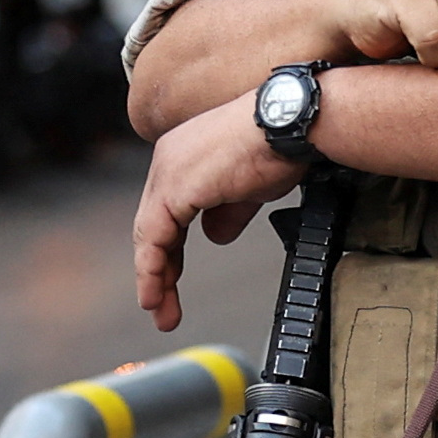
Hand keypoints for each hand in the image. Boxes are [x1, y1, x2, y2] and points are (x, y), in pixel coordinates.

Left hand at [130, 102, 303, 328]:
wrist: (288, 126)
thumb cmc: (278, 146)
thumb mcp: (248, 188)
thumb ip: (227, 213)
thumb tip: (215, 236)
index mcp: (184, 158)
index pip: (166, 214)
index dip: (169, 252)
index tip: (173, 282)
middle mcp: (169, 161)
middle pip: (153, 226)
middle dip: (159, 270)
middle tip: (162, 305)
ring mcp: (168, 172)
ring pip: (148, 235)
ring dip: (154, 278)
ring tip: (159, 311)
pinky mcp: (174, 187)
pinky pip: (153, 237)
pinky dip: (152, 268)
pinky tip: (155, 292)